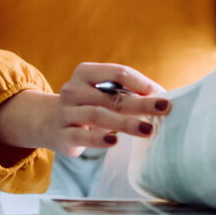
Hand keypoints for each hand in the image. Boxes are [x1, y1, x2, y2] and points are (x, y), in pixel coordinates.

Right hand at [48, 63, 171, 155]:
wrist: (51, 123)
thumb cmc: (89, 105)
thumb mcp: (103, 93)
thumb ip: (126, 92)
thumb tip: (163, 97)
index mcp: (86, 72)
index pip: (119, 73)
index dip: (142, 83)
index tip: (163, 94)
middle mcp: (73, 89)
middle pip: (112, 95)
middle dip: (141, 103)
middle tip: (164, 108)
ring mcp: (65, 112)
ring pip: (98, 115)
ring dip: (125, 123)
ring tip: (148, 130)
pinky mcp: (62, 135)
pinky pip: (81, 136)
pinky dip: (98, 139)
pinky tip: (114, 142)